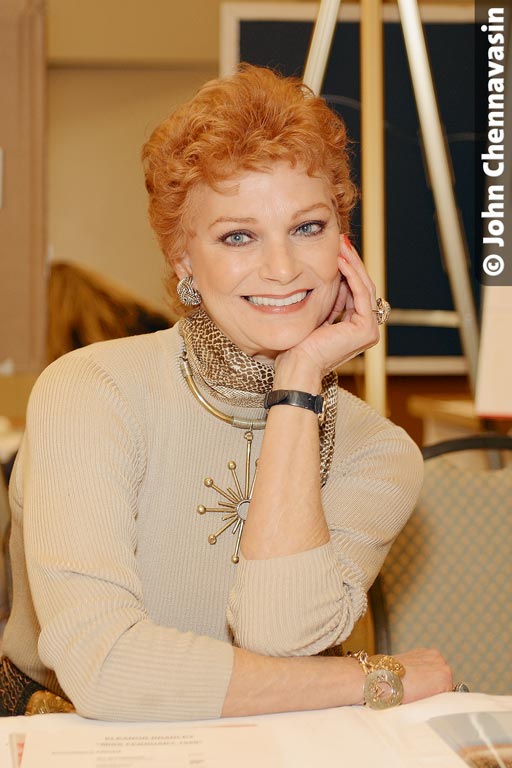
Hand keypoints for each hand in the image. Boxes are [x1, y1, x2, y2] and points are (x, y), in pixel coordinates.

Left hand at [274, 236, 379, 385]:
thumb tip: (329, 276)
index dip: (347, 269)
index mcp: (356, 327)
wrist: (297, 366)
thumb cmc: (298, 347)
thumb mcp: (316, 315)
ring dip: (352, 263)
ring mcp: (369, 330)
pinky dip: (351, 274)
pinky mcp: (365, 329)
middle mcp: (367, 329)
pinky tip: (340, 259)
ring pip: (363, 286)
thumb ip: (328, 300)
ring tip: (341, 244)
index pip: (355, 291)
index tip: (336, 249)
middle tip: (341, 240)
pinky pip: (360, 293)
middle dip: (351, 262)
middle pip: (362, 286)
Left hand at [395, 648, 452, 703]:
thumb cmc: (402, 694)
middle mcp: (440, 662)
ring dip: (429, 675)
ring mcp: (431, 654)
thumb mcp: (427, 703)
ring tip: (415, 683)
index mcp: (445, 676)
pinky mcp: (422, 650)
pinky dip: (422, 667)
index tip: (428, 700)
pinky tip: (412, 674)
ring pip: (436, 670)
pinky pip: (428, 663)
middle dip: (434, 686)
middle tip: (420, 693)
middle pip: (444, 679)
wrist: (382, 679)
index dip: (438, 697)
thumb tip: (442, 699)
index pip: (450, 691)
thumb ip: (439, 699)